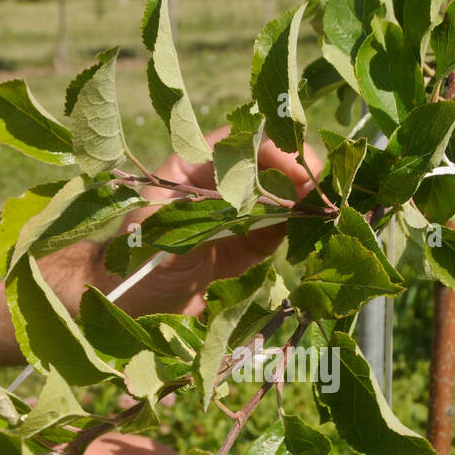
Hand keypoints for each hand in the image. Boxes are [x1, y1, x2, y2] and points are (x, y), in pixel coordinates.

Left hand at [113, 127, 323, 315]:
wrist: (129, 311)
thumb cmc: (135, 266)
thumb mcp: (170, 237)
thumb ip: (217, 219)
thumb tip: (271, 208)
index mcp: (189, 170)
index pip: (238, 143)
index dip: (271, 149)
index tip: (298, 169)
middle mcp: (215, 188)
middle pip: (265, 165)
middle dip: (295, 172)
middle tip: (319, 192)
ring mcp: (233, 217)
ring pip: (278, 197)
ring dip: (303, 200)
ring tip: (324, 211)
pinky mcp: (245, 248)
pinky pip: (279, 231)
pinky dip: (299, 229)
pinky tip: (315, 230)